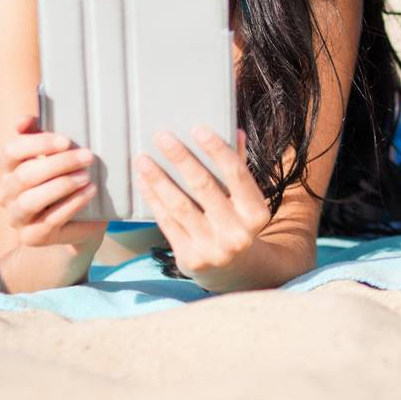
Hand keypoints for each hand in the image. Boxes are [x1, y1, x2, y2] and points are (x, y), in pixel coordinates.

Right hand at [0, 113, 106, 251]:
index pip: (11, 151)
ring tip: (86, 176)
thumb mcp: (57, 154)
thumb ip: (39, 133)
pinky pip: (49, 220)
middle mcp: (6, 193)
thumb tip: (22, 120)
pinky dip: (71, 204)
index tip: (66, 140)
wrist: (80, 219)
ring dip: (62, 185)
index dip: (38, 143)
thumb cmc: (67, 177)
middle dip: (59, 164)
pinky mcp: (32, 237)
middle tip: (88, 156)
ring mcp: (17, 217)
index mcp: (8, 168)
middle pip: (24, 175)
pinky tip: (89, 192)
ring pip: (31, 200)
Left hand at [135, 126, 271, 290]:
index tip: (197, 128)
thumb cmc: (238, 223)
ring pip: (180, 206)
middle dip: (181, 159)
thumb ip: (240, 169)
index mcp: (258, 214)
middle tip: (162, 137)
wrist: (233, 271)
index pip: (237, 174)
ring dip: (159, 179)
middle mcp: (238, 233)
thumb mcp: (247, 200)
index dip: (217, 150)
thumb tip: (235, 131)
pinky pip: (167, 223)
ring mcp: (213, 248)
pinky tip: (144, 182)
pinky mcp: (190, 259)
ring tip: (143, 159)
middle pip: (204, 187)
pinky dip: (154, 200)